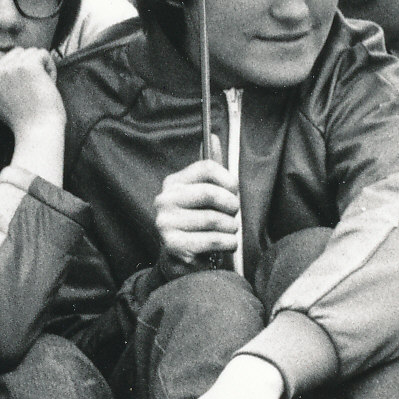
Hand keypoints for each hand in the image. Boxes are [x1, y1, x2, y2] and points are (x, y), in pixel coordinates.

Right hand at [0, 47, 64, 135]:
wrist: (38, 132)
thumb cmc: (25, 121)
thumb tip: (8, 59)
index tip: (14, 68)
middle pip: (14, 52)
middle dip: (27, 64)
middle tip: (31, 89)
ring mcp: (10, 68)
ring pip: (30, 52)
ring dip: (40, 67)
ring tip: (39, 89)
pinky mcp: (28, 66)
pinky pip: (43, 54)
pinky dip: (50, 67)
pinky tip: (48, 84)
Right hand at [155, 143, 239, 266]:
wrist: (180, 263)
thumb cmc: (198, 225)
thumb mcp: (203, 195)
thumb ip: (209, 169)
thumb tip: (213, 136)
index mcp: (173, 183)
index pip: (207, 167)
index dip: (228, 180)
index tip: (234, 192)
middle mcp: (164, 200)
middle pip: (211, 193)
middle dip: (231, 207)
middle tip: (232, 216)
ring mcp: (165, 223)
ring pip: (216, 220)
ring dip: (232, 229)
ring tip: (227, 233)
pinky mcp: (173, 245)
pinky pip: (214, 239)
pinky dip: (228, 244)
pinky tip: (224, 245)